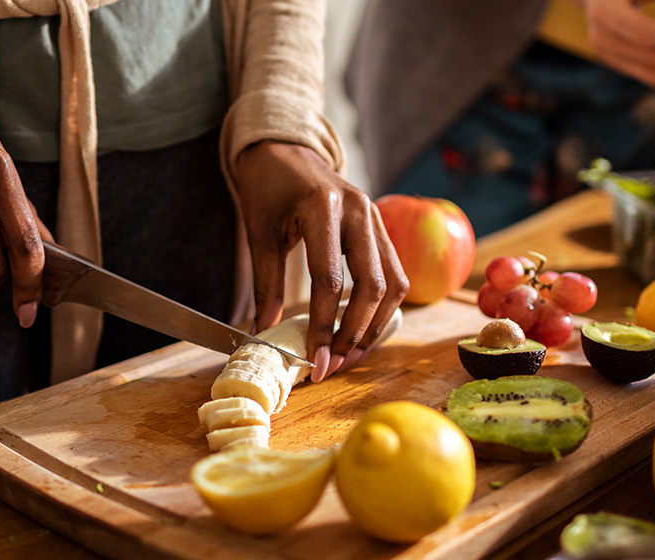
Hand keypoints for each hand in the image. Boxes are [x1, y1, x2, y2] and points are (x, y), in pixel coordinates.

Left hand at [231, 141, 407, 381]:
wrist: (285, 149)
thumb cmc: (269, 188)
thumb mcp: (260, 233)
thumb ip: (266, 284)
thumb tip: (264, 333)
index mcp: (323, 208)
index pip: (331, 281)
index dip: (324, 326)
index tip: (315, 360)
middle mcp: (359, 211)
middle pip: (372, 286)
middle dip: (355, 333)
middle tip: (334, 364)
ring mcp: (376, 217)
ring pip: (393, 283)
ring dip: (375, 325)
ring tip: (350, 353)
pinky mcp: (382, 226)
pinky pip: (394, 273)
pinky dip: (382, 307)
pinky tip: (362, 328)